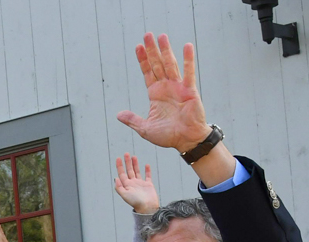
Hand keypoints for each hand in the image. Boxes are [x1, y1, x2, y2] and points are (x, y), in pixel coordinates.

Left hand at [114, 153, 159, 213]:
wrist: (147, 207)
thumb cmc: (136, 202)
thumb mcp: (125, 195)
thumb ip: (119, 187)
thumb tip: (115, 178)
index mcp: (126, 185)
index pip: (122, 173)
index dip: (120, 166)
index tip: (118, 158)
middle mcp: (133, 183)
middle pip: (129, 170)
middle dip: (127, 162)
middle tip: (126, 153)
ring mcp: (140, 184)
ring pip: (137, 171)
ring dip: (135, 164)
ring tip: (134, 156)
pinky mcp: (148, 185)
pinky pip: (147, 176)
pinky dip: (147, 170)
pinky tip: (146, 165)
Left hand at [117, 34, 209, 154]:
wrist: (186, 141)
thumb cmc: (168, 136)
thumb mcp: (145, 129)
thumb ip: (133, 120)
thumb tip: (118, 115)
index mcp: (155, 94)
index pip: (147, 73)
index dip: (142, 60)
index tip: (138, 47)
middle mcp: (166, 88)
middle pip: (157, 65)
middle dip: (152, 50)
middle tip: (147, 35)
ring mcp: (178, 87)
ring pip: (170, 65)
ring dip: (166, 51)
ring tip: (162, 36)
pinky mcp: (190, 90)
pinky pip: (189, 73)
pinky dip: (188, 60)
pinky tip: (187, 47)